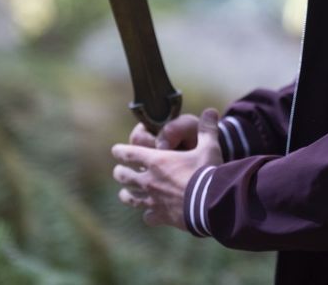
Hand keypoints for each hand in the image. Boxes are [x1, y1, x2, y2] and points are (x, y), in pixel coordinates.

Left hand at [112, 109, 222, 228]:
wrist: (211, 203)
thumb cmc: (207, 171)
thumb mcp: (209, 147)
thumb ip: (207, 129)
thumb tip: (211, 110)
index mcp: (157, 161)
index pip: (128, 153)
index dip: (120, 151)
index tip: (116, 150)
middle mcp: (150, 180)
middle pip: (124, 176)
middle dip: (120, 172)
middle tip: (119, 171)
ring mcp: (153, 200)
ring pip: (130, 198)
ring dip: (126, 195)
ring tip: (125, 194)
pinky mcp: (162, 216)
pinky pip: (148, 217)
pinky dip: (148, 215)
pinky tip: (150, 215)